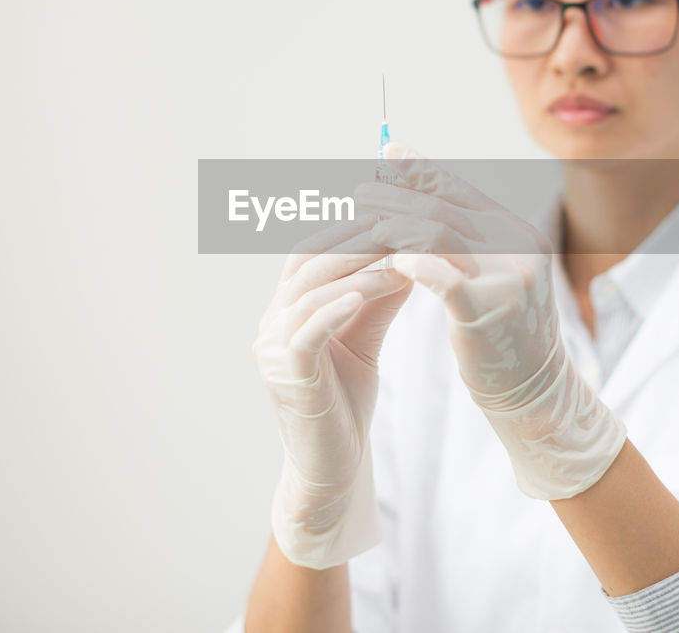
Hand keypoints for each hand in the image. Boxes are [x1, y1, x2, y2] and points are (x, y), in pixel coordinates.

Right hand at [253, 213, 412, 567]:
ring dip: (356, 271)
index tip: (389, 209)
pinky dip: (335, 309)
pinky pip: (308, 332)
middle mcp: (271, 322)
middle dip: (354, 239)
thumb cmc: (346, 403)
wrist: (332, 467)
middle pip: (308, 262)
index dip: (346, 227)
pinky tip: (365, 294)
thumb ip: (378, 297)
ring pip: (310, 292)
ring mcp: (273, 348)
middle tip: (397, 223)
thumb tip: (407, 250)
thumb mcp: (366, 338)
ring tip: (397, 258)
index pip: (311, 251)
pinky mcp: (286, 375)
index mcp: (286, 309)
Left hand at [355, 142, 626, 499]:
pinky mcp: (487, 309)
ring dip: (397, 224)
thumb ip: (469, 242)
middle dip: (399, 195)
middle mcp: (517, 247)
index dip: (422, 170)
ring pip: (440, 233)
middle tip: (360, 190)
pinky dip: (414, 264)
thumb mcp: (494, 277)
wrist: (536, 390)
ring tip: (365, 220)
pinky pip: (442, 276)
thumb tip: (423, 204)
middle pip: (445, 207)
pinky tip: (391, 262)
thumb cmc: (504, 333)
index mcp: (517, 233)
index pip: (461, 190)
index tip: (388, 154)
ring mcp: (506, 277)